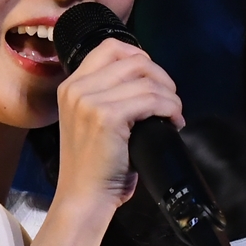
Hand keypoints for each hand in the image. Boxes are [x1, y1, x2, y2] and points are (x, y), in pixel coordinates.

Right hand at [52, 37, 181, 217]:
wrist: (84, 197)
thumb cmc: (94, 167)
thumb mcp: (92, 122)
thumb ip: (109, 97)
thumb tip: (148, 82)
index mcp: (71, 86)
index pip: (110, 48)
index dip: (140, 56)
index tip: (154, 79)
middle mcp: (76, 88)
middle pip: (133, 60)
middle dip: (161, 77)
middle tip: (171, 100)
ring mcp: (89, 101)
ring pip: (146, 80)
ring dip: (170, 96)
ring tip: (174, 115)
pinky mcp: (107, 117)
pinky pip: (151, 100)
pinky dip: (170, 109)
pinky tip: (173, 123)